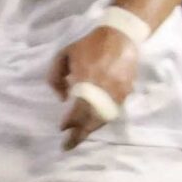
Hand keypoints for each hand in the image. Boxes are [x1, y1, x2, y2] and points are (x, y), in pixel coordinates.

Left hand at [47, 24, 140, 150]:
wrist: (120, 36)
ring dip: (91, 129)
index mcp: (86, 80)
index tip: (62, 129)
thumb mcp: (64, 54)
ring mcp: (116, 93)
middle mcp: (103, 90)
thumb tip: (63, 98)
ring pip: (103, 119)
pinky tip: (93, 123)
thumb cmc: (89, 45)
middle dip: (79, 135)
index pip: (77, 110)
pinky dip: (101, 120)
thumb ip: (55, 77)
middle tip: (68, 145)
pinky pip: (112, 112)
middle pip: (90, 120)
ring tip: (80, 137)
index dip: (69, 123)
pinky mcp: (126, 93)